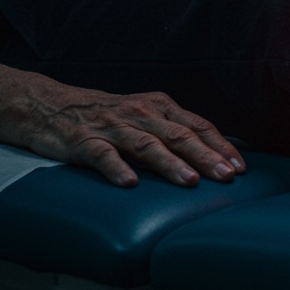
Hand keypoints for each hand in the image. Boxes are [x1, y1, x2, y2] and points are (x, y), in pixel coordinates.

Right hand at [21, 86, 246, 187]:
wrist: (49, 106)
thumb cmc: (106, 116)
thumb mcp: (145, 116)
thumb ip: (175, 132)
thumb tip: (215, 154)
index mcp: (159, 107)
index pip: (198, 125)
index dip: (220, 146)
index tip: (240, 167)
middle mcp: (140, 114)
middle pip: (179, 135)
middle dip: (206, 157)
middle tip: (226, 176)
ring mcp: (112, 127)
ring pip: (146, 145)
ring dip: (170, 163)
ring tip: (189, 181)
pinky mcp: (84, 141)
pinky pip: (103, 155)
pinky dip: (117, 168)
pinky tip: (130, 183)